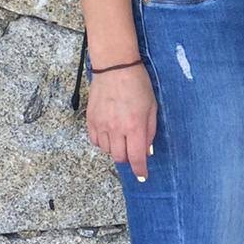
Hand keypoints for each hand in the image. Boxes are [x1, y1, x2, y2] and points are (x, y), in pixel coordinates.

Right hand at [85, 63, 157, 180]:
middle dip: (128, 158)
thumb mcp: (152, 107)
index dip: (140, 170)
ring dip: (116, 149)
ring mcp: (102, 124)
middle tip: (133, 150)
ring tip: (121, 137)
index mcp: (134, 126)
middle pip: (120, 157)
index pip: (137, 157)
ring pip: (107, 150)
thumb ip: (150, 131)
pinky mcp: (91, 120)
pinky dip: (103, 142)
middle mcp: (117, 128)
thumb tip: (147, 150)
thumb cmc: (137, 84)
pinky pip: (95, 141)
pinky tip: (110, 133)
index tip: (142, 176)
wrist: (115, 67)